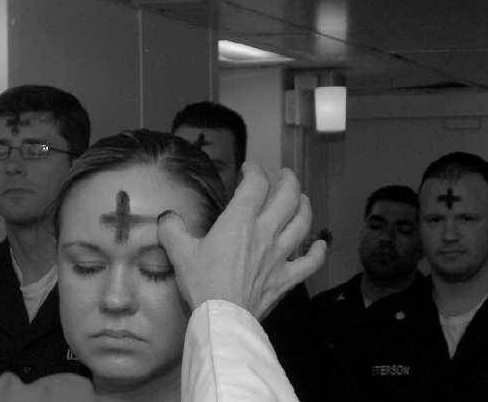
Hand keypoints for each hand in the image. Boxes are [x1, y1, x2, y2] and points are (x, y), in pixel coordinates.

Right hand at [157, 163, 325, 318]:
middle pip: (288, 196)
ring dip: (305, 206)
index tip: (248, 170)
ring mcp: (280, 255)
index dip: (254, 171)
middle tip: (283, 175)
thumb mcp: (179, 251)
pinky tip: (320, 244)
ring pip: (303, 223)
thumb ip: (171, 228)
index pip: (256, 184)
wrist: (222, 317)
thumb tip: (167, 217)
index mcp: (240, 221)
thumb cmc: (202, 282)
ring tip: (301, 199)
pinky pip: (311, 262)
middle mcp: (265, 232)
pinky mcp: (286, 278)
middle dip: (288, 180)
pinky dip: (318, 251)